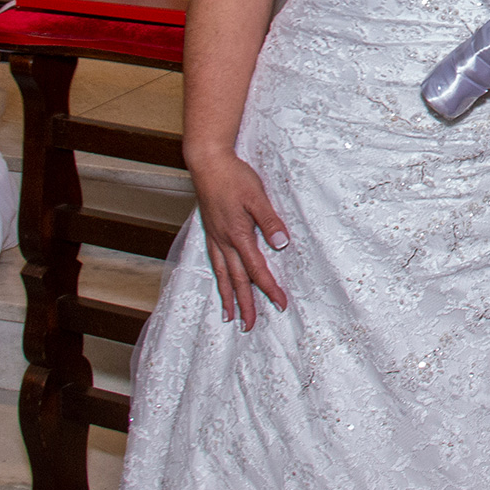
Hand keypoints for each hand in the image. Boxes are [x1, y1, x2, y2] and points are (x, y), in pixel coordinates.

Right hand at [188, 149, 289, 328]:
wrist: (208, 162)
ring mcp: (214, 237)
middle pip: (237, 280)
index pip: (256, 270)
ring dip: (228, 297)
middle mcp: (224, 241)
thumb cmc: (234, 177)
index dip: (269, 288)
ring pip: (222, 274)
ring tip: (230, 316)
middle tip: (250, 326)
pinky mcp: (210, 231)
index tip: (280, 304)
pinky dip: (218, 278)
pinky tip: (220, 282)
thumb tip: (281, 244)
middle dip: (246, 304)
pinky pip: (214, 262)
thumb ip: (269, 221)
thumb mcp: (257, 196)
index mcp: (238, 235)